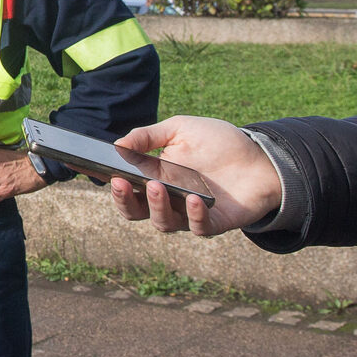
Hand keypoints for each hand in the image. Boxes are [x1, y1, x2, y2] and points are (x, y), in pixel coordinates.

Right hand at [108, 116, 281, 236]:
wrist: (262, 157)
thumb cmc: (219, 143)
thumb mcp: (181, 129)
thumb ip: (149, 136)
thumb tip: (117, 144)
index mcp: (154, 177)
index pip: (124, 186)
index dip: (108, 182)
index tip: (94, 169)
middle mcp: (168, 200)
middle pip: (136, 211)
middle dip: (124, 200)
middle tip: (121, 183)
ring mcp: (190, 213)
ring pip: (163, 222)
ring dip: (156, 207)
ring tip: (156, 187)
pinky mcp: (216, 222)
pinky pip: (199, 227)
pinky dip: (194, 216)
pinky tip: (193, 199)